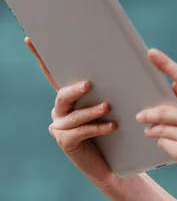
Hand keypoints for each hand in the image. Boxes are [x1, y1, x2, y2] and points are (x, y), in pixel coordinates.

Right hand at [25, 37, 116, 188]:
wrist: (113, 161)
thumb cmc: (115, 126)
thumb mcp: (113, 103)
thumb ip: (108, 86)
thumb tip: (121, 61)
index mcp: (69, 96)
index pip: (52, 73)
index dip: (40, 57)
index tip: (30, 39)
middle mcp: (60, 109)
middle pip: (62, 96)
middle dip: (74, 90)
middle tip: (88, 84)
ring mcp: (60, 126)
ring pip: (74, 116)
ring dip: (91, 112)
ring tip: (107, 108)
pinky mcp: (65, 142)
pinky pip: (80, 132)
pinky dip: (97, 128)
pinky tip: (112, 126)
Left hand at [136, 49, 176, 200]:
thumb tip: (174, 83)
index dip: (167, 65)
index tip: (152, 54)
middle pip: (165, 109)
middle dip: (149, 113)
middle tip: (141, 115)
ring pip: (161, 127)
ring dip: (153, 130)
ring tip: (151, 132)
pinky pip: (163, 143)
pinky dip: (162, 143)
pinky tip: (169, 147)